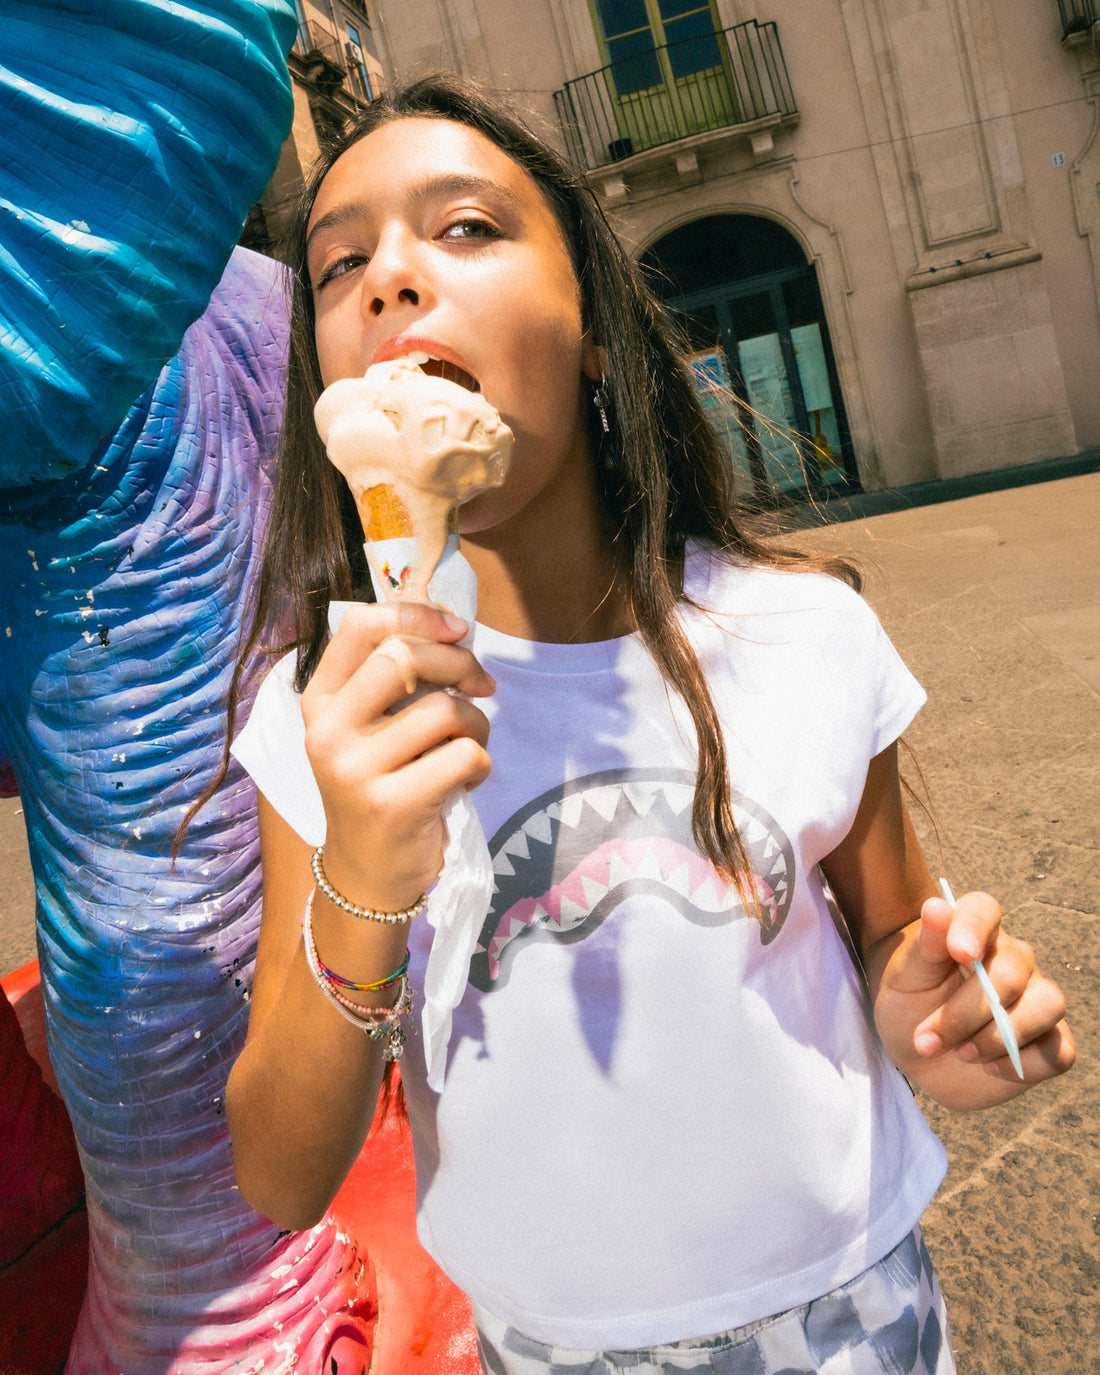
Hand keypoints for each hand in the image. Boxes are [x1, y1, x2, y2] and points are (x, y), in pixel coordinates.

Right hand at [301, 601, 493, 914]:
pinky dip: (481, 763)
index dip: (417, 614)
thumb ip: (395, 682)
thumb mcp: (369, 730)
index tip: (457, 629)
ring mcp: (356, 769)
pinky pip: (466, 755)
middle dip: (460, 663)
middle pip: (405, 657)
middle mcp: (328, 731)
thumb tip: (456, 630)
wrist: (367, 876)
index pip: (360, 627)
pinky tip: (465, 781)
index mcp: (320, 702)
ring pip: (445, 709)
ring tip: (468, 746)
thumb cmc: (381, 789)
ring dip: (477, 723)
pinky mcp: (393, 803)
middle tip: (483, 684)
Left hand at [872, 890, 1074, 1107]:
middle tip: (928, 1040)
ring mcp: (1034, 1000)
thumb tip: (936, 907)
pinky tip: (988, 1067)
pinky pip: (1059, 1051)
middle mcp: (1012, 960)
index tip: (959, 952)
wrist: (919, 1053)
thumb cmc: (911, 1004)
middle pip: (1011, 973)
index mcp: (973, 934)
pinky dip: (1023, 1066)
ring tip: (963, 1053)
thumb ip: (926, 945)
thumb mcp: (906, 977)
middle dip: (965, 1013)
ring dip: (999, 1038)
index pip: (983, 910)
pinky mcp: (1047, 1042)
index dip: (974, 927)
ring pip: (1048, 1005)